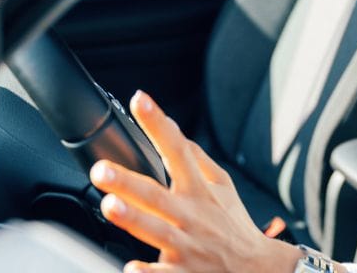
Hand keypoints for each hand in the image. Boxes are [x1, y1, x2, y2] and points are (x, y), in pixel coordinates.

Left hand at [90, 90, 302, 272]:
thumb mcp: (223, 185)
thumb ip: (195, 157)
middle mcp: (190, 215)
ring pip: (156, 232)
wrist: (256, 269)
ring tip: (109, 206)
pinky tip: (131, 267)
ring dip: (133, 218)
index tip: (140, 101)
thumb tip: (170, 127)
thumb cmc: (233, 224)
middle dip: (128, 181)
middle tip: (101, 169)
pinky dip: (148, 272)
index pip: (177, 149)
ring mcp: (186, 246)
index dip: (158, 124)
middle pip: (156, 194)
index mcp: (199, 190)